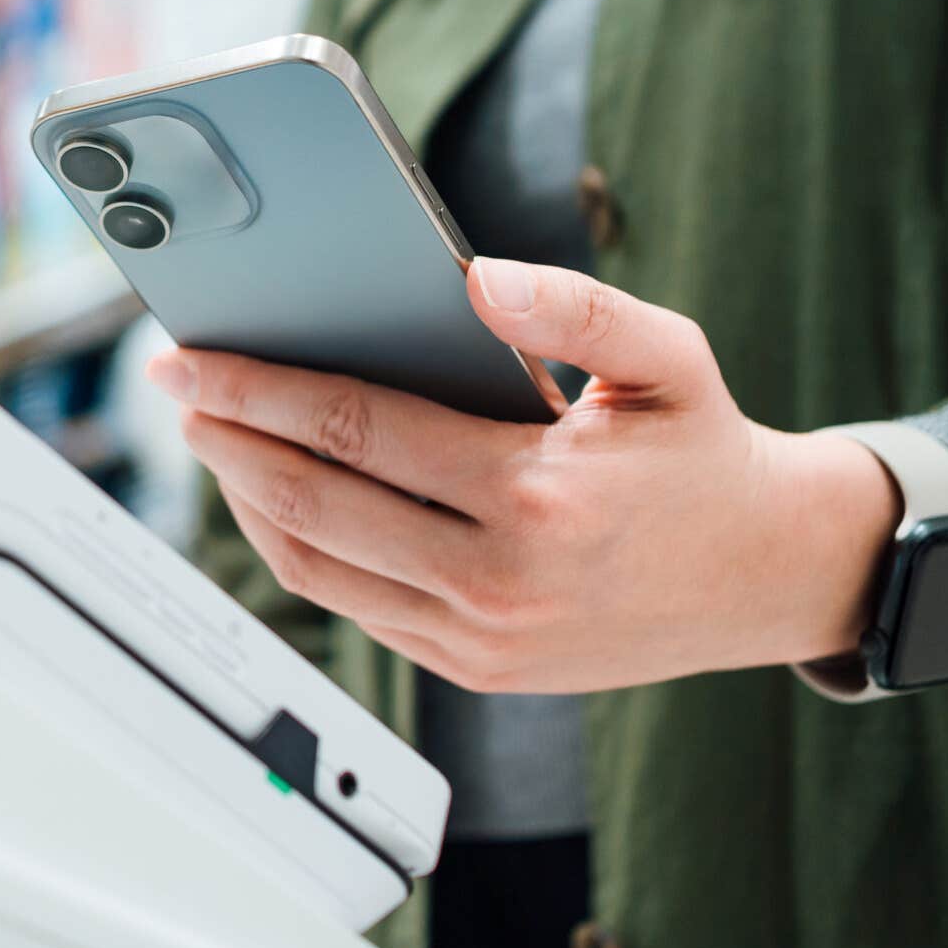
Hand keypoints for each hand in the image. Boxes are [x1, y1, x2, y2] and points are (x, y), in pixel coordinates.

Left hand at [147, 257, 901, 693]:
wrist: (771, 576)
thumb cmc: (707, 454)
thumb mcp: (669, 354)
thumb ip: (573, 305)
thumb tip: (475, 278)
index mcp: (536, 493)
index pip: (355, 430)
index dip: (259, 388)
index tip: (196, 358)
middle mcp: (499, 577)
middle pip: (314, 502)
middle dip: (227, 438)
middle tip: (177, 388)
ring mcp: (481, 637)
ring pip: (317, 568)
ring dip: (247, 501)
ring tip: (214, 439)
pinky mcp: (476, 669)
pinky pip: (355, 608)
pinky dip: (299, 553)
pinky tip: (275, 500)